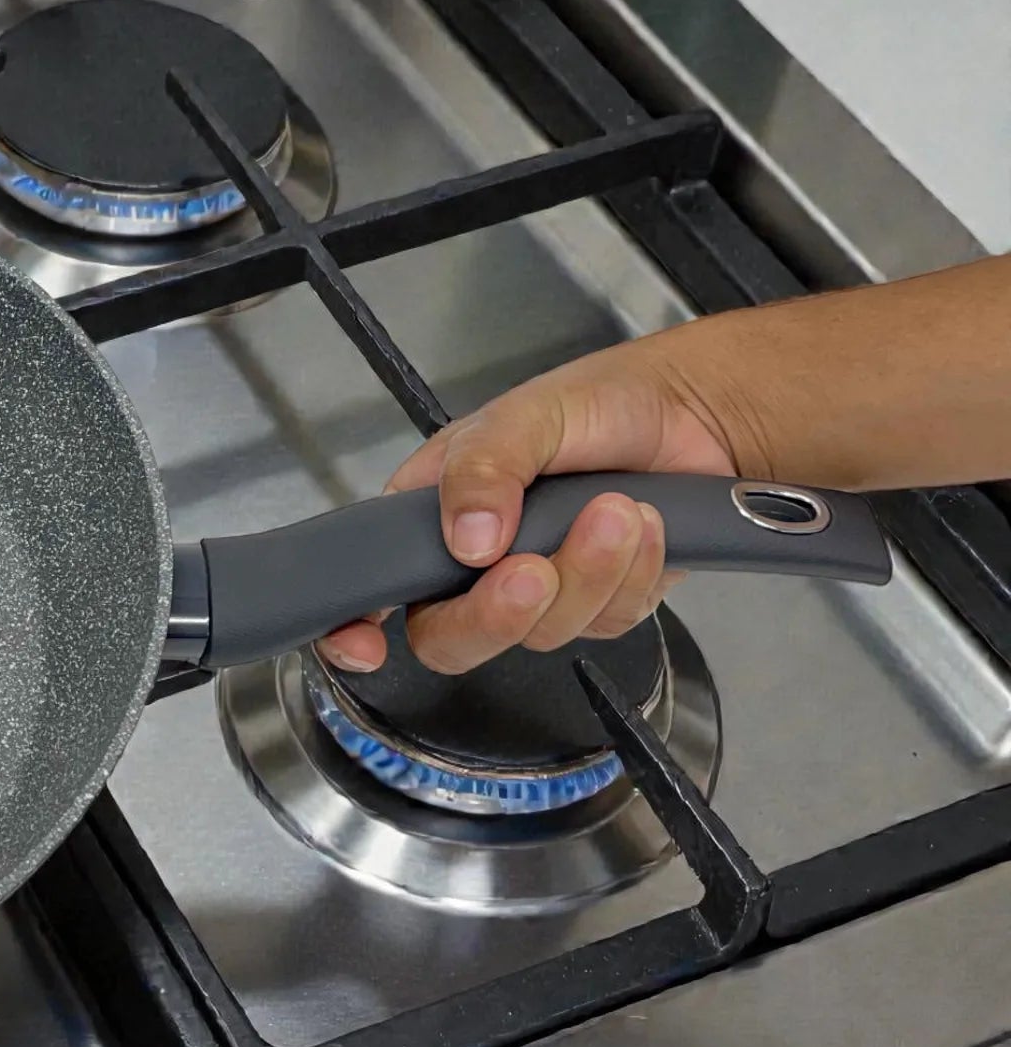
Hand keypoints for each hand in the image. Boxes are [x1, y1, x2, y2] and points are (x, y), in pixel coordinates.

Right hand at [319, 336, 750, 676]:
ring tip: (617, 508)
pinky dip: (632, 574)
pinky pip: (607, 623)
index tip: (366, 645)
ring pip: (541, 633)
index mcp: (430, 514)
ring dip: (587, 573)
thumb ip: (483, 467)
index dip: (352, 629)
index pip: (371, 586)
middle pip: (451, 637)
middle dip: (497, 614)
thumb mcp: (527, 415)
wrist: (694, 411)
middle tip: (532, 570)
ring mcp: (538, 590)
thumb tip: (466, 539)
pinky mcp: (598, 604)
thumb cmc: (599, 401)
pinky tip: (643, 524)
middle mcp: (474, 564)